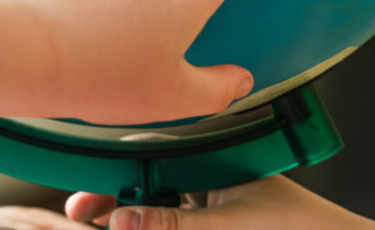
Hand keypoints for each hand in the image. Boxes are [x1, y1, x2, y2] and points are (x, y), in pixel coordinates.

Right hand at [63, 176, 374, 229]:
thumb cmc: (295, 225)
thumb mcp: (227, 225)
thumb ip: (175, 224)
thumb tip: (121, 221)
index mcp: (210, 154)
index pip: (147, 152)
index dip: (111, 173)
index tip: (83, 198)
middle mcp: (207, 173)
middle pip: (144, 181)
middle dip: (112, 199)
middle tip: (79, 217)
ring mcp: (210, 199)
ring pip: (157, 203)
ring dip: (131, 215)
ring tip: (98, 224)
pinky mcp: (216, 218)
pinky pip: (176, 216)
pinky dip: (155, 222)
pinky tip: (133, 226)